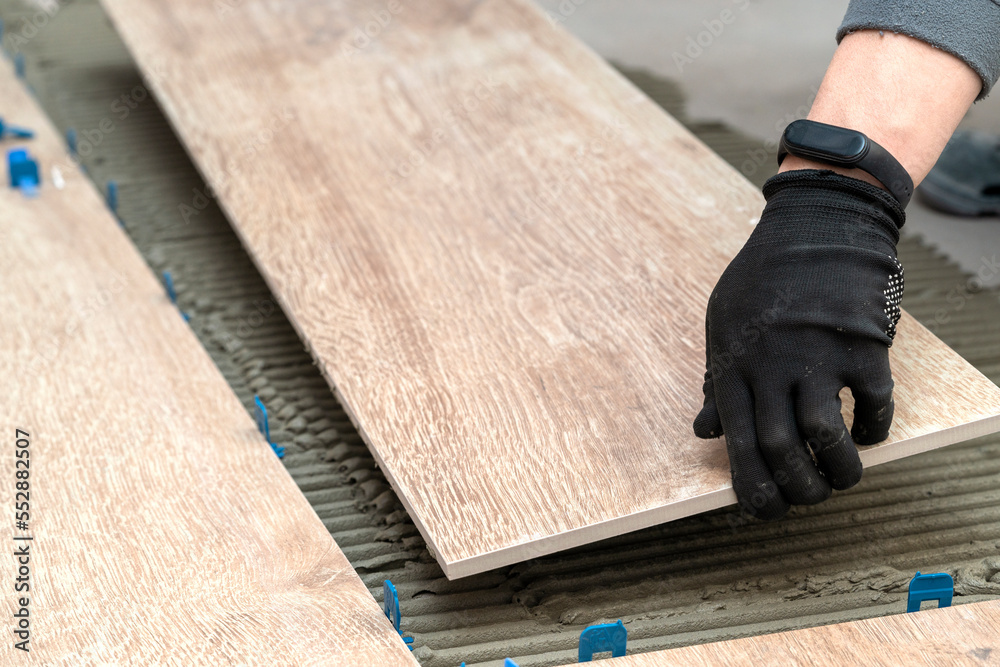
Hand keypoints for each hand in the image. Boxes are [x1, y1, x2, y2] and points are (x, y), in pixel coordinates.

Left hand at [694, 170, 905, 519]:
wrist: (816, 223)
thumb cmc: (763, 278)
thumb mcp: (722, 323)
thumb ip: (715, 381)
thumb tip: (704, 432)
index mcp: (734, 364)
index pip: (739, 443)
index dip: (753, 488)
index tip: (766, 511)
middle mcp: (772, 365)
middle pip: (780, 448)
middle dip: (796, 489)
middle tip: (810, 500)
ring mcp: (818, 354)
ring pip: (825, 435)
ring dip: (838, 471)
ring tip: (842, 478)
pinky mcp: (861, 344)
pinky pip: (872, 404)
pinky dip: (873, 431)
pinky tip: (868, 435)